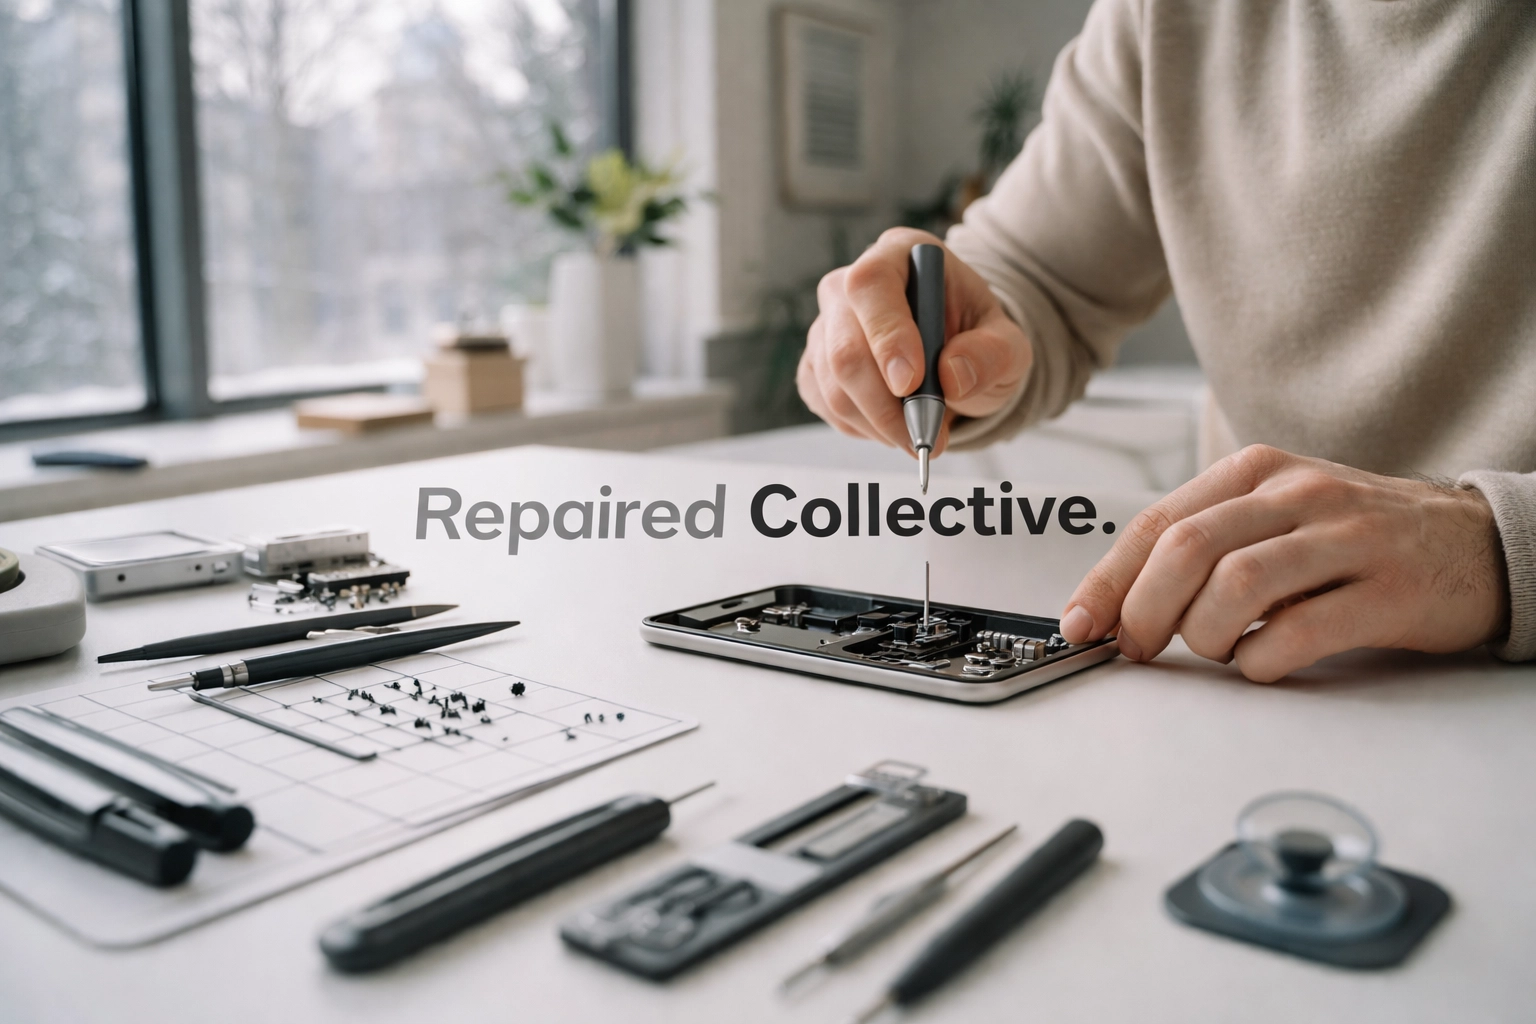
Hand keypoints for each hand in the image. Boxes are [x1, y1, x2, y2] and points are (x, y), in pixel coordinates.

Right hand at [797, 227, 1032, 454]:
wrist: (956, 355)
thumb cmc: (976, 339)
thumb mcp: (1009, 345)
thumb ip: (992, 354)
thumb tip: (951, 376)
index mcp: (899, 255)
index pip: (871, 285)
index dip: (886, 336)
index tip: (912, 384)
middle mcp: (849, 284)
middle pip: (843, 348)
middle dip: (885, 406)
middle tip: (927, 436)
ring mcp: (825, 325)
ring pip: (833, 387)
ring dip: (879, 424)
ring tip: (919, 432)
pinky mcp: (814, 364)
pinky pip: (825, 405)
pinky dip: (862, 427)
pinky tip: (893, 422)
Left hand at [1058, 445, 1509, 681]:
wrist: (1475, 543)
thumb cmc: (1355, 536)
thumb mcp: (1276, 514)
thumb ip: (1206, 541)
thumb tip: (1119, 601)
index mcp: (1257, 472)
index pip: (1158, 523)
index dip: (1109, 580)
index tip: (1081, 623)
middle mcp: (1297, 495)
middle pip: (1186, 550)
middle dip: (1143, 610)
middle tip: (1138, 648)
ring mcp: (1345, 539)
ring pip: (1235, 585)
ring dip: (1202, 634)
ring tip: (1213, 649)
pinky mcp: (1385, 591)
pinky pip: (1298, 630)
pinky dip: (1260, 658)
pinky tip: (1260, 661)